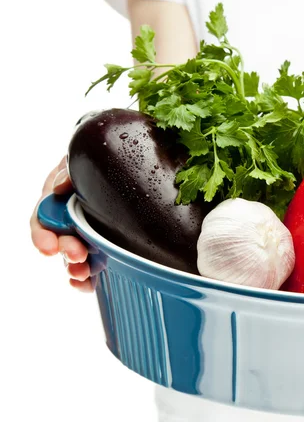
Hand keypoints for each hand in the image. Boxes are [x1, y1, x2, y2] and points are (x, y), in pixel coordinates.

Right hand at [30, 156, 92, 291]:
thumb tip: (58, 188)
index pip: (41, 220)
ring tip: (84, 274)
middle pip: (60, 242)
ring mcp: (85, 233)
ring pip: (75, 256)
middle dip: (66, 252)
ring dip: (77, 268)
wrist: (120, 162)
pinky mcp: (104, 243)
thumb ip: (69, 171)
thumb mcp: (78, 160)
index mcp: (57, 199)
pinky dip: (89, 278)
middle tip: (78, 256)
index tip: (48, 248)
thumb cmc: (95, 160)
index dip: (41, 236)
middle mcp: (67, 219)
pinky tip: (89, 285)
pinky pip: (94, 263)